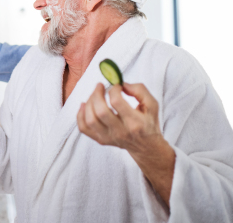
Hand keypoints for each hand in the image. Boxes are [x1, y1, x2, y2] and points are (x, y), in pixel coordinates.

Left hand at [77, 82, 175, 205]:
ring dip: (88, 102)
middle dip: (97, 94)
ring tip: (94, 95)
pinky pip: (84, 129)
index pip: (116, 102)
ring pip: (90, 119)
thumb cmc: (148, 123)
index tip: (116, 86)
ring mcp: (109, 137)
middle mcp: (120, 132)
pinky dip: (80, 115)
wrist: (146, 147)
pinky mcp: (101, 140)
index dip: (113, 89)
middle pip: (100, 111)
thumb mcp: (152, 105)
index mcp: (135, 122)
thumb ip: (140, 90)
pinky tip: (84, 105)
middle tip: (100, 86)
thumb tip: (122, 84)